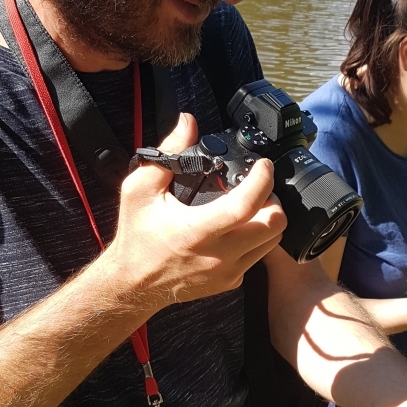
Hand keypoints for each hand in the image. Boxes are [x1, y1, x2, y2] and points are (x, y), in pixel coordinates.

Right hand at [107, 112, 286, 308]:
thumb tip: (187, 123)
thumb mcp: (140, 189)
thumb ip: (166, 154)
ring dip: (269, 219)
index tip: (263, 166)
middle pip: (273, 226)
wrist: (133, 282)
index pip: (246, 205)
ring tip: (252, 205)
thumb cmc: (136, 236)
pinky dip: (258, 238)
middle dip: (273, 200)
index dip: (263, 181)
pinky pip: (258, 257)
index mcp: (196, 231)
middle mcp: (218, 255)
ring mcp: (227, 272)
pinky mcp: (230, 282)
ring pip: (272, 242)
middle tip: (259, 187)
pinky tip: (239, 227)